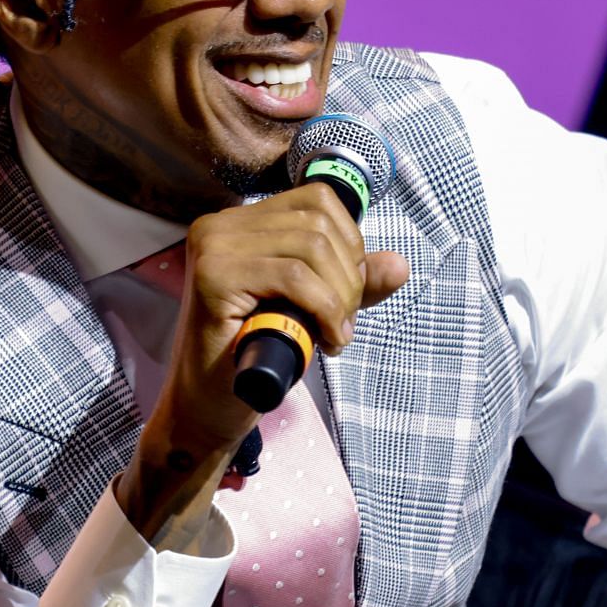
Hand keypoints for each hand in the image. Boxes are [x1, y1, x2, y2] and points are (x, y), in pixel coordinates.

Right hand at [114, 185, 409, 547]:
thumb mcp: (311, 310)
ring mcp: (213, 248)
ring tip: (332, 334)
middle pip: (318, 223)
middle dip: (348, 276)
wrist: (208, 407)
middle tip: (341, 323)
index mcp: (239, 223)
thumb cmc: (254, 356)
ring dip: (339, 298)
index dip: (350, 242)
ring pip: (311, 248)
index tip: (347, 291)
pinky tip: (324, 339)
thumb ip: (350, 284)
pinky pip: (294, 277)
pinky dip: (324, 309)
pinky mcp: (213, 277)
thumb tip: (398, 264)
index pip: (317, 199)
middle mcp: (220, 226)